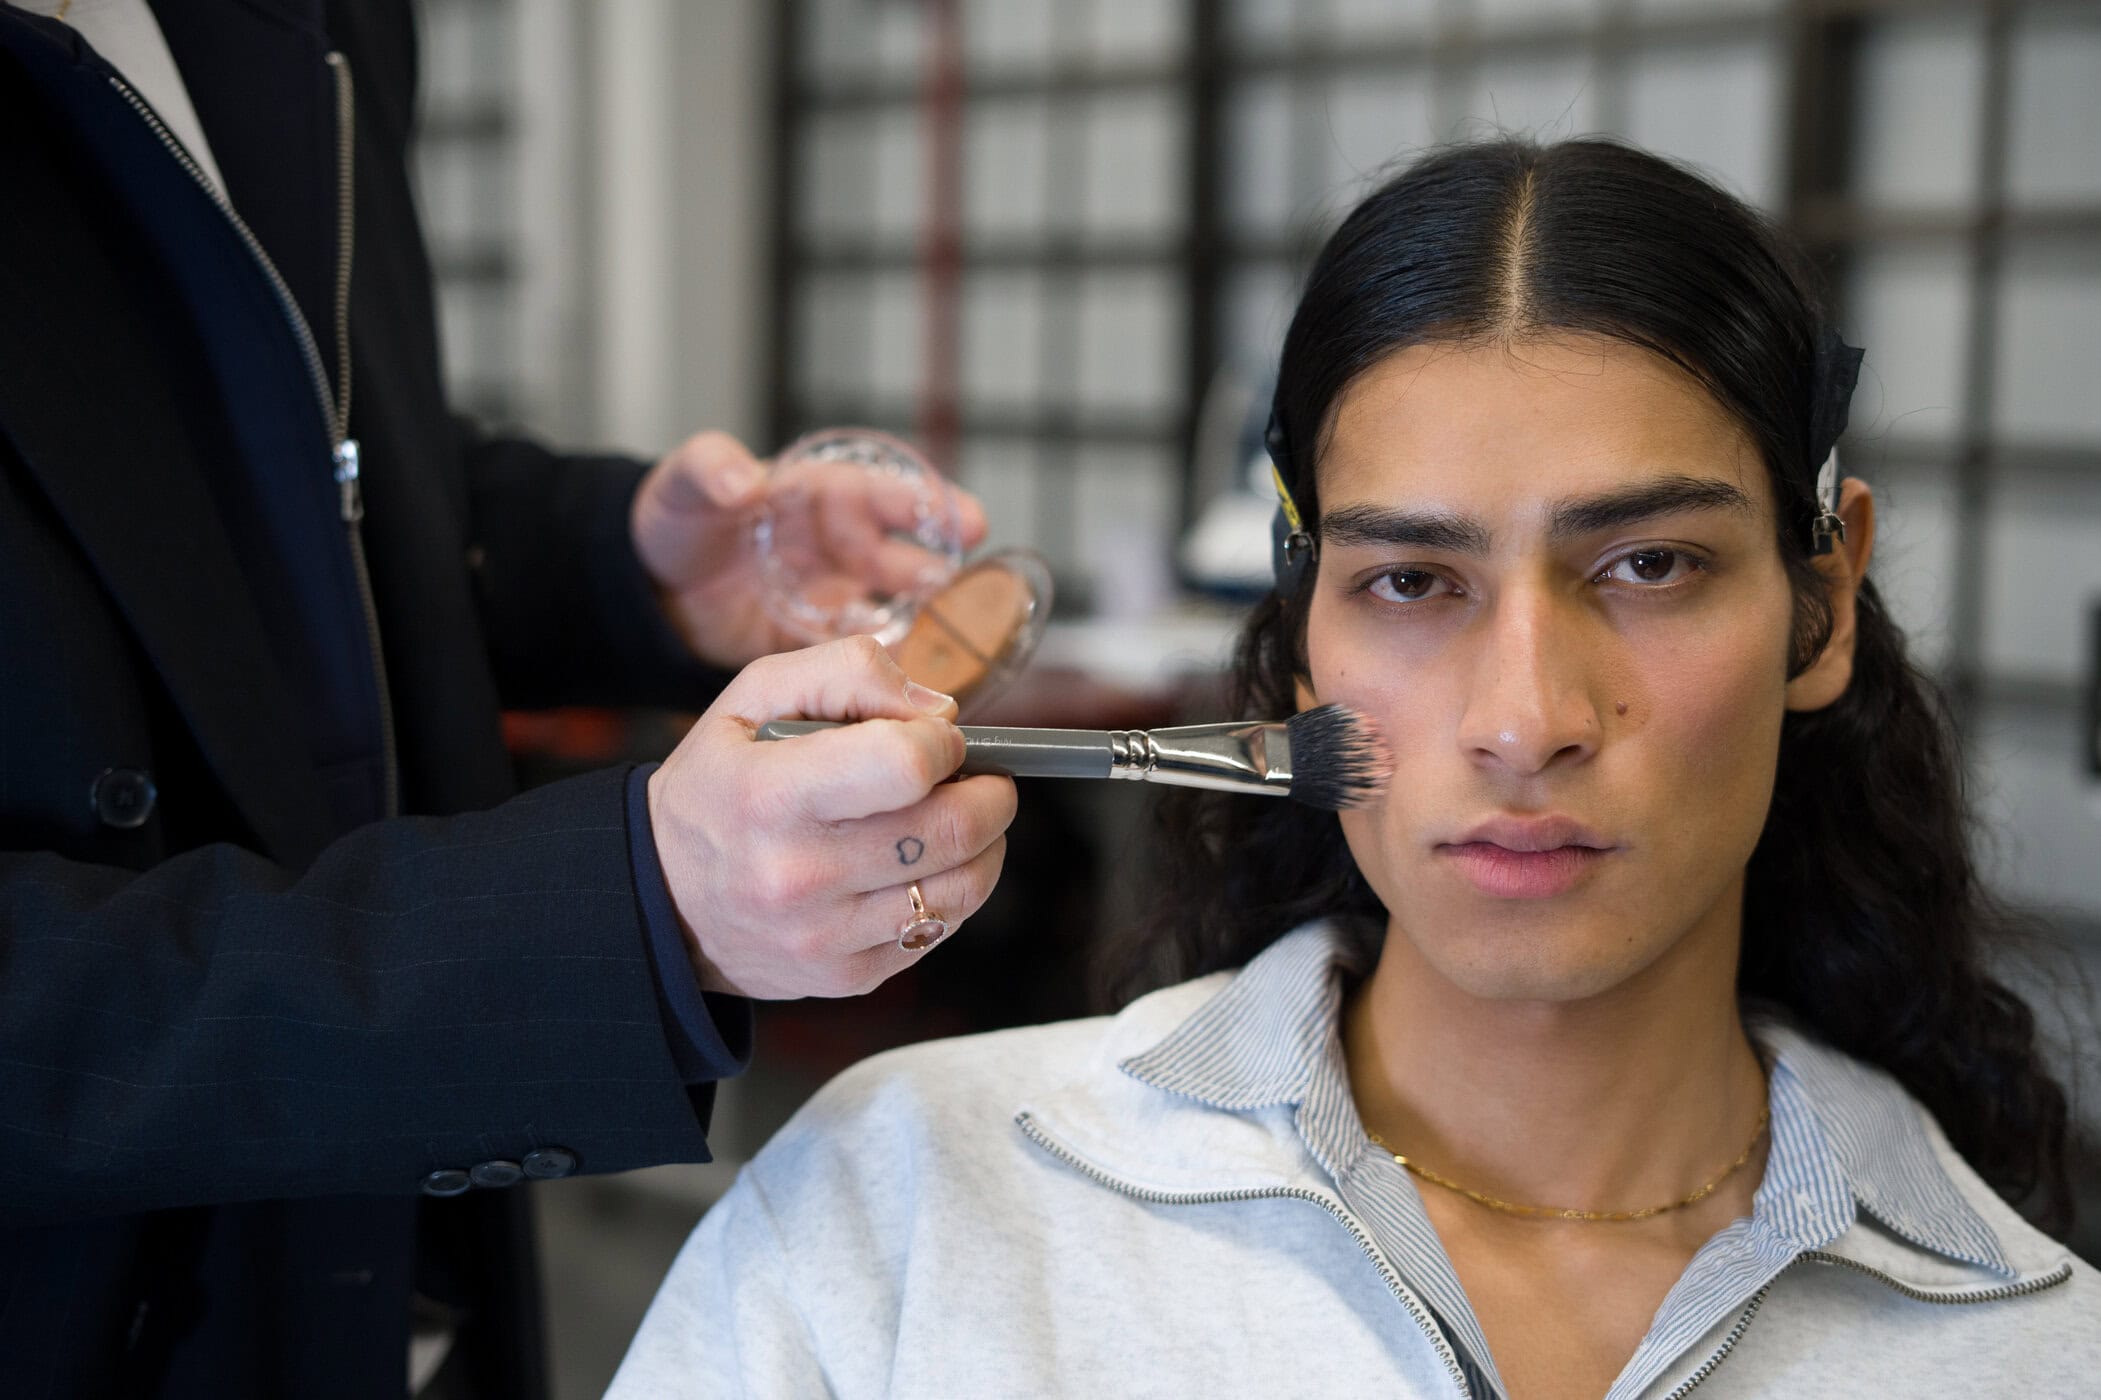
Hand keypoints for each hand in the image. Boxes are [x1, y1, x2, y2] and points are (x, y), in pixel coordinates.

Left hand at [631, 430, 987, 669]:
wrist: (653, 587)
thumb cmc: (678, 519)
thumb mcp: (684, 483)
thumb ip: (709, 469)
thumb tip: (740, 478)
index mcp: (816, 494)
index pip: (878, 492)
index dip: (923, 503)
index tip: (965, 517)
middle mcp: (836, 543)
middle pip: (894, 553)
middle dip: (931, 565)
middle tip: (957, 580)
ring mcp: (830, 592)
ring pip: (885, 604)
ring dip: (912, 615)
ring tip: (938, 630)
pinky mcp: (813, 638)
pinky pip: (855, 650)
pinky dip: (877, 660)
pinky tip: (897, 670)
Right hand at [646, 634, 1016, 998]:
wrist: (664, 898)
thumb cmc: (722, 782)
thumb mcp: (755, 697)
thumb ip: (848, 672)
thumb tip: (940, 712)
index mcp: (771, 795)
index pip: (904, 765)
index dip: (942, 742)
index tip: (938, 739)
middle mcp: (797, 875)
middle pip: (954, 828)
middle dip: (989, 790)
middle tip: (977, 775)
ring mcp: (824, 937)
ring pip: (965, 885)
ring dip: (985, 842)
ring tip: (959, 816)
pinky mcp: (847, 976)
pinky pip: (941, 928)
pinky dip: (953, 889)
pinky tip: (923, 865)